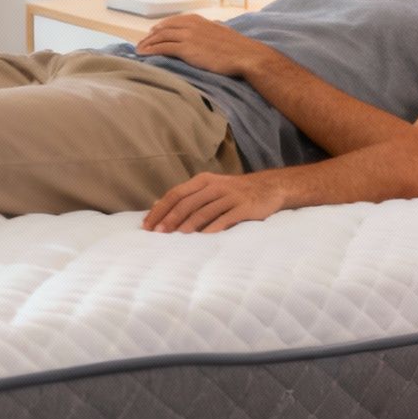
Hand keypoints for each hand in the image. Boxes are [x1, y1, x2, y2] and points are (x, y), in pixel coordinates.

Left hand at [133, 15, 279, 80]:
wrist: (245, 55)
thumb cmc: (237, 48)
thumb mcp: (222, 32)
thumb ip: (212, 29)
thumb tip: (213, 28)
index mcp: (199, 20)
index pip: (174, 21)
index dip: (161, 26)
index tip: (153, 32)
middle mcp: (191, 25)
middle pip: (164, 28)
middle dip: (151, 35)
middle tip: (142, 42)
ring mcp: (188, 36)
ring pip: (161, 37)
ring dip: (147, 43)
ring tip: (139, 49)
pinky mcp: (187, 49)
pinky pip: (163, 48)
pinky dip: (151, 50)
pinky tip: (144, 54)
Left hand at [144, 171, 289, 232]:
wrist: (268, 187)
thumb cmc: (233, 192)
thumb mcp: (209, 188)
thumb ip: (187, 197)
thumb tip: (157, 206)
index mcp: (202, 181)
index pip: (175, 194)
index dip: (160, 209)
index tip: (148, 225)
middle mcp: (214, 186)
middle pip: (187, 203)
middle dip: (170, 218)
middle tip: (158, 233)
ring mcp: (230, 196)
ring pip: (204, 210)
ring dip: (189, 224)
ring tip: (177, 237)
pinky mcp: (244, 206)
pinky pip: (226, 218)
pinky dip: (214, 228)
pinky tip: (204, 237)